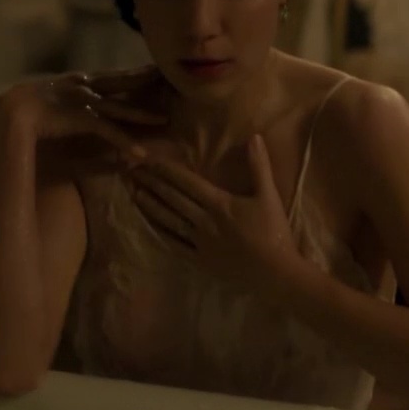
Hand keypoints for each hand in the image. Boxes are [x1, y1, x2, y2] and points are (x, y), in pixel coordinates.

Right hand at [0, 67, 166, 157]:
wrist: (8, 112)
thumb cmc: (21, 109)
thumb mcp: (46, 101)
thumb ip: (61, 103)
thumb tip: (70, 110)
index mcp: (75, 81)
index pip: (108, 75)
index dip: (129, 73)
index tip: (147, 68)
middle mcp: (82, 86)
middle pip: (121, 82)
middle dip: (144, 79)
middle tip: (165, 75)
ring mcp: (84, 101)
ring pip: (121, 108)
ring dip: (143, 115)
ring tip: (164, 120)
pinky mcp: (82, 117)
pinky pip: (110, 131)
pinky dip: (125, 143)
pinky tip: (141, 154)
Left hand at [128, 134, 297, 291]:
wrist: (277, 273)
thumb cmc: (274, 232)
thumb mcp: (269, 195)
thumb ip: (259, 165)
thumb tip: (254, 136)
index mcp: (219, 203)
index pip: (186, 181)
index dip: (165, 169)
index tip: (147, 158)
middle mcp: (203, 220)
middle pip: (172, 198)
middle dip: (151, 182)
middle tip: (132, 171)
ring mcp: (199, 242)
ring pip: (169, 220)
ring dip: (150, 205)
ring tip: (134, 193)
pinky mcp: (199, 261)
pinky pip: (174, 244)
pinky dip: (160, 232)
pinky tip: (149, 224)